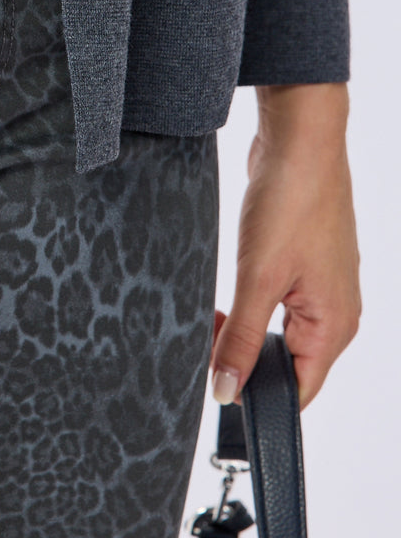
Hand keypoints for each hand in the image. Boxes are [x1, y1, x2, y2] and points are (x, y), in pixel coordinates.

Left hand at [209, 82, 360, 411]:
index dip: (256, 396)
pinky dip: (246, 305)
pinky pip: (272, 303)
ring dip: (240, 328)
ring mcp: (319, 289)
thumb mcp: (257, 278)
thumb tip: (226, 389)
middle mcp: (334, 313)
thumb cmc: (292, 202)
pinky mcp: (301, 266)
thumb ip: (241, 339)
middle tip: (202, 340)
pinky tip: (222, 295)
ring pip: (275, 332)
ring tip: (208, 314)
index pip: (299, 391)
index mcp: (335, 326)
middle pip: (285, 363)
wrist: (299, 140)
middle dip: (242, 358)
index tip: (215, 386)